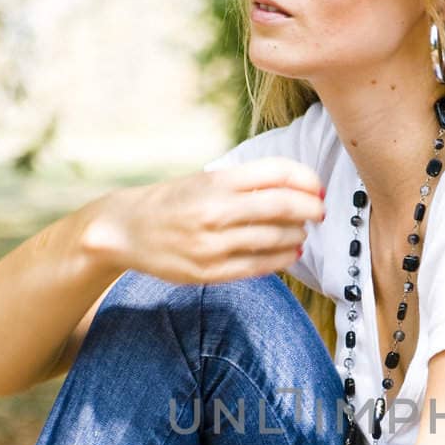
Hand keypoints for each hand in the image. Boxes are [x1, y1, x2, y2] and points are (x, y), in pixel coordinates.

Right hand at [85, 156, 324, 287]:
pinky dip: (283, 258)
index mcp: (217, 180)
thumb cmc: (173, 202)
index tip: (317, 187)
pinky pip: (261, 266)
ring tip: (301, 232)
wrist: (125, 230)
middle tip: (319, 211)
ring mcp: (213, 243)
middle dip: (310, 209)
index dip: (307, 180)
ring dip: (298, 234)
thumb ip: (247, 183)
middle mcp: (216, 210)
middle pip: (284, 206)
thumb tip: (300, 189)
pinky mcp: (210, 271)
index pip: (278, 173)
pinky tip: (290, 252)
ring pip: (277, 238)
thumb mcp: (205, 180)